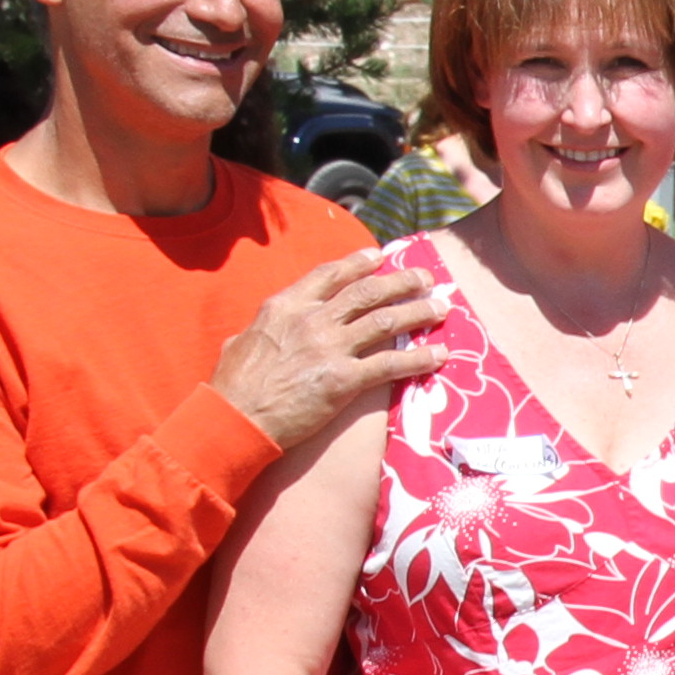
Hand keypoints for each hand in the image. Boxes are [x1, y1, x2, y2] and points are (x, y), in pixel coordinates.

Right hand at [215, 251, 449, 449]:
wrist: (235, 418)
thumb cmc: (233, 386)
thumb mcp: (241, 340)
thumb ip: (262, 328)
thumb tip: (262, 327)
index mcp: (285, 306)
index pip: (329, 275)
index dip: (358, 263)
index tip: (380, 256)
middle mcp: (311, 320)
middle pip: (366, 292)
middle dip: (401, 281)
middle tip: (426, 278)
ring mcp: (329, 348)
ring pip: (385, 321)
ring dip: (418, 312)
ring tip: (441, 308)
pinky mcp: (343, 380)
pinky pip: (390, 366)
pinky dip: (419, 359)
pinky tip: (439, 355)